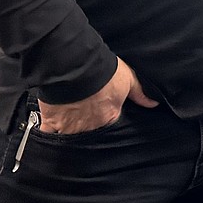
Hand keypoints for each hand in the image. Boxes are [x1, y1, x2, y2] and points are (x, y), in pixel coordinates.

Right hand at [38, 57, 157, 134]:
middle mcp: (91, 126)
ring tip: (69, 126)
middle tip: (85, 120)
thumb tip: (154, 103)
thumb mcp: (128, 79)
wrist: (76, 66)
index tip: (103, 118)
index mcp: (109, 117)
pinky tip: (50, 134)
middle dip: (88, 129)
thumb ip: (140, 93)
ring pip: (70, 137)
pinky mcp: (51, 122)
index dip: (107, 122)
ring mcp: (70, 126)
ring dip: (70, 133)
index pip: (110, 126)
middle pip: (90, 133)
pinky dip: (49, 135)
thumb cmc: (103, 71)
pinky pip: (49, 135)